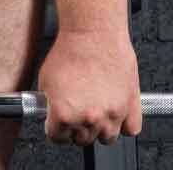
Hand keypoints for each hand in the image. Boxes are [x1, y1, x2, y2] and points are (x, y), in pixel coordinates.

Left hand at [38, 27, 141, 145]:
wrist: (93, 35)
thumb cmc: (69, 51)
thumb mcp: (45, 79)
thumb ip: (50, 103)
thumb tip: (51, 113)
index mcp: (64, 114)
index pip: (57, 137)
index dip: (54, 129)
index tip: (56, 125)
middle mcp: (89, 119)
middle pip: (81, 139)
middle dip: (75, 128)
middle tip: (74, 112)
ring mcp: (112, 116)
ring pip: (106, 138)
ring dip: (98, 128)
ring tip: (93, 109)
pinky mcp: (130, 108)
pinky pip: (130, 129)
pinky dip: (123, 124)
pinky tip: (113, 111)